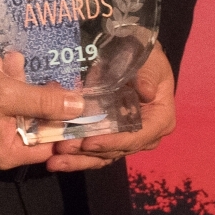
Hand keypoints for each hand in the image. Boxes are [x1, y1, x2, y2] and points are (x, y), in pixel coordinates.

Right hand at [0, 52, 83, 170]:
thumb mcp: (8, 92)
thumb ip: (45, 102)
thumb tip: (80, 109)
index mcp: (7, 154)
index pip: (50, 145)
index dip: (63, 121)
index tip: (71, 98)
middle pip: (33, 126)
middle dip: (37, 97)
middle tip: (40, 75)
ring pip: (17, 112)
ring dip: (19, 86)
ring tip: (11, 62)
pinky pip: (1, 108)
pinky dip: (5, 88)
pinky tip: (1, 65)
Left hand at [46, 45, 176, 172]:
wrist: (134, 54)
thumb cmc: (145, 57)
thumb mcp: (150, 61)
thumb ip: (148, 76)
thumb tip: (147, 92)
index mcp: (160, 120)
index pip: (137, 137)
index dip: (113, 142)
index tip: (89, 142)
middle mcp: (145, 135)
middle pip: (116, 150)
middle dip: (89, 152)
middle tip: (63, 148)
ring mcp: (125, 138)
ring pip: (102, 156)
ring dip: (78, 159)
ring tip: (55, 161)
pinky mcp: (109, 137)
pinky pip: (93, 152)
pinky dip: (74, 156)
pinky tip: (55, 160)